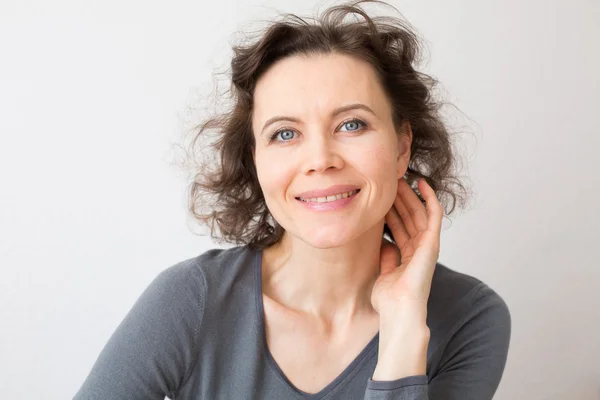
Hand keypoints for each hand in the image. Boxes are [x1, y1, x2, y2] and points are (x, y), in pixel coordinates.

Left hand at [371, 177, 442, 320]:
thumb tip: (384, 241)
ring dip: (409, 194)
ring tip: (399, 178)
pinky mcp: (432, 242)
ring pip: (418, 212)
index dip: (391, 210)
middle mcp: (418, 249)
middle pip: (408, 216)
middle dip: (399, 198)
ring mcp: (426, 245)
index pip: (399, 226)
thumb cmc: (389, 299)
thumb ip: (386, 255)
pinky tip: (422, 183)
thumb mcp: (383, 271)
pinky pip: (434, 214)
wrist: (398, 310)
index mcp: (407, 256)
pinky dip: (429, 197)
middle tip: (389, 180)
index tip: (379, 196)